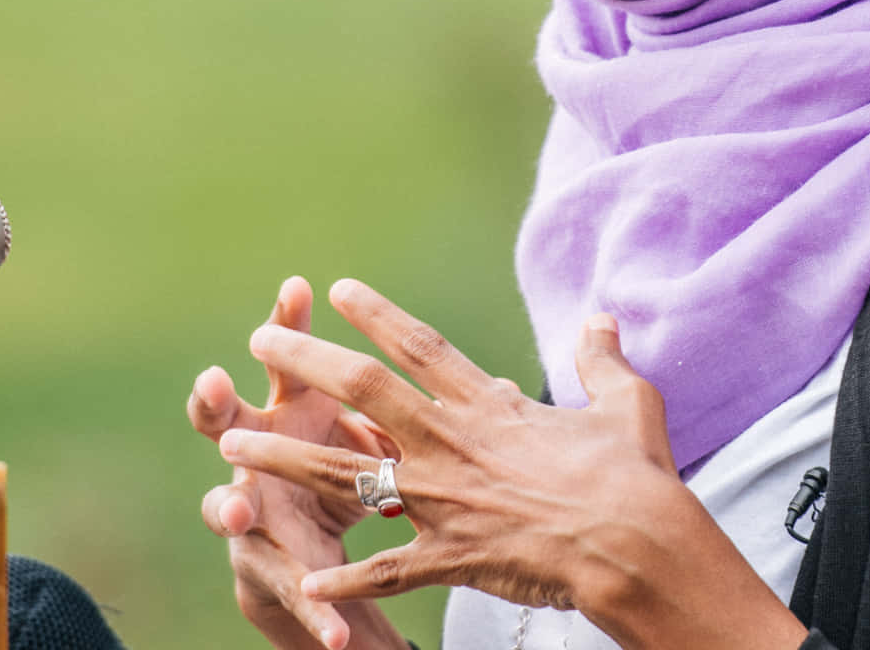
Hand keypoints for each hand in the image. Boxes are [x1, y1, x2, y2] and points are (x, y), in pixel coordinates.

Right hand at [188, 277, 406, 649]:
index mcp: (288, 412)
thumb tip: (478, 379)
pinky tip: (332, 631)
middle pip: (222, 419)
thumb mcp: (370, 439)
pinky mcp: (263, 570)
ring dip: (230, 504)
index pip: (286, 359)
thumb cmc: (342, 472)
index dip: (287, 323)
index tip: (298, 286)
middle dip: (215, 400)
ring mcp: (249, 512)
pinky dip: (312, 606)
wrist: (303, 560)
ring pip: (228, 504)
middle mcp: (254, 454)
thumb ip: (399, 408)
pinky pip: (285, 588)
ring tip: (240, 507)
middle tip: (213, 380)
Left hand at [216, 279, 807, 649]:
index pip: (420, 348)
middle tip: (257, 340)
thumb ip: (602, 360)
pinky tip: (302, 579)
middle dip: (304, 363)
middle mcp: (453, 444)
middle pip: (363, 391)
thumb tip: (604, 318)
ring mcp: (444, 500)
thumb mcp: (625, 404)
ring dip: (282, 458)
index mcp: (488, 407)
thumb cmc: (637, 477)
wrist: (639, 545)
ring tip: (230, 446)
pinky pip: (385, 569)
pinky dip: (345, 579)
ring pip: (346, 472)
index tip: (336, 290)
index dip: (376, 315)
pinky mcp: (450, 556)